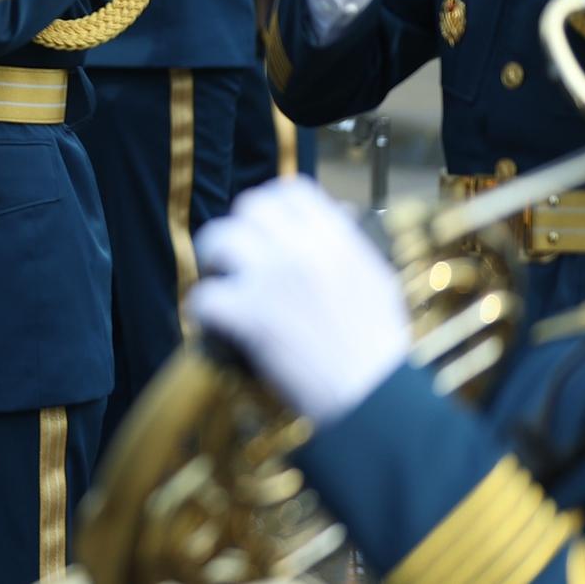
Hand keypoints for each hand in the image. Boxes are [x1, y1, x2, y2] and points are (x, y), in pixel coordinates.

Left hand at [188, 176, 409, 424]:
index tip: (267, 227)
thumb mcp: (376, 278)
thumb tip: (337, 214)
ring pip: (218, 238)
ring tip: (223, 285)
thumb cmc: (380, 343)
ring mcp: (270, 277)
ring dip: (215, 262)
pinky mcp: (248, 314)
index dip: (273, 205)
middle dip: (239, 229)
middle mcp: (301, 248)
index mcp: (337, 238)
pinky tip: (216, 324)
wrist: (374, 394)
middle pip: (248, 207)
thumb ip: (349, 245)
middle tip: (238, 258)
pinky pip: (204, 295)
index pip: (291, 190)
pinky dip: (204, 311)